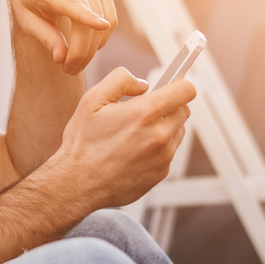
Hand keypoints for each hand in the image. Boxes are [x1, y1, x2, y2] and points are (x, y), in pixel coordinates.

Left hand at [9, 0, 116, 74]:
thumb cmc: (29, 1)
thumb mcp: (26, 20)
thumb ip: (45, 37)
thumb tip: (61, 58)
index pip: (70, 3)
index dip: (87, 16)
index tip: (101, 26)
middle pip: (87, 24)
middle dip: (80, 53)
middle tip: (68, 70)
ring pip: (103, 25)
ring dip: (92, 50)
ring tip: (75, 63)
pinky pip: (112, 20)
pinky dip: (102, 38)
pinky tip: (88, 46)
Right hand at [41, 67, 195, 209]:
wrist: (78, 183)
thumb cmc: (83, 143)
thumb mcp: (92, 100)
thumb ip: (120, 80)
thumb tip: (142, 84)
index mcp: (144, 113)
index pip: (185, 90)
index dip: (179, 83)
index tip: (171, 84)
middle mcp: (160, 135)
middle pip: (184, 110)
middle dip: (167, 105)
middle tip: (143, 110)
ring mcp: (163, 156)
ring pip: (177, 131)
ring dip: (163, 126)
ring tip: (134, 133)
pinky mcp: (162, 172)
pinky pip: (168, 152)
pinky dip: (156, 147)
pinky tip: (132, 150)